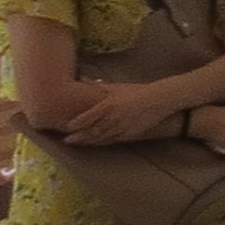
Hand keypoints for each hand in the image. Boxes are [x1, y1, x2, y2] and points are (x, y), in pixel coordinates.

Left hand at [56, 80, 188, 147]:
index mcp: (109, 105)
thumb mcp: (117, 87)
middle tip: (66, 140)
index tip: (66, 127)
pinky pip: (111, 141)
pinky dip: (100, 143)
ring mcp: (121, 128)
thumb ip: (99, 87)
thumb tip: (82, 81)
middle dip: (78, 137)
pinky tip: (93, 144)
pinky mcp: (129, 134)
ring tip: (76, 143)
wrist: (159, 100)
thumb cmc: (137, 91)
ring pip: (100, 138)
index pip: (88, 117)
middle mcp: (113, 119)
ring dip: (87, 142)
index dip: (76, 124)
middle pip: (91, 131)